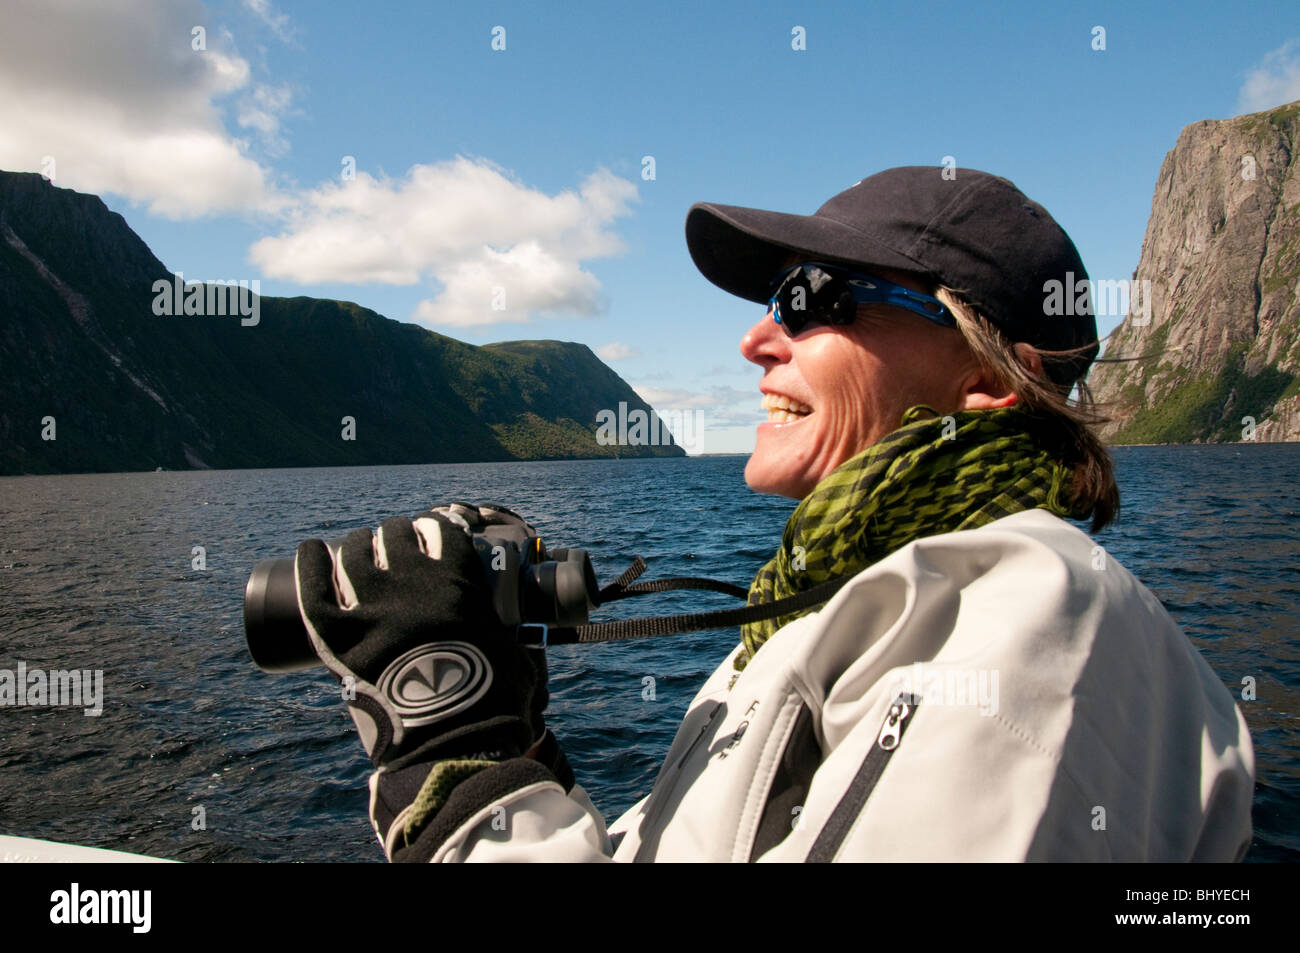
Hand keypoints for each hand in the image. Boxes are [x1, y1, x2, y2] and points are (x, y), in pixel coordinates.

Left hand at [294, 504, 568, 856]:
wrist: (454, 743)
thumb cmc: (491, 702)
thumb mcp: (509, 645)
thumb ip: (501, 621)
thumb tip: (509, 620)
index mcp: (458, 581)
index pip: (441, 528)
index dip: (434, 526)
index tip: (431, 532)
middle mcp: (413, 584)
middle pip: (396, 533)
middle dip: (396, 534)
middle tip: (394, 546)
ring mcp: (372, 607)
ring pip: (354, 549)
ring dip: (358, 543)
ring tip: (358, 549)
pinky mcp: (337, 635)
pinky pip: (312, 583)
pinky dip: (310, 561)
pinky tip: (312, 551)